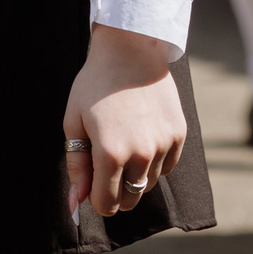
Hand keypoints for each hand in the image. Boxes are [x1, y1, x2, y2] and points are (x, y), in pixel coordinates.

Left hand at [62, 25, 184, 216]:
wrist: (131, 49)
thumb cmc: (95, 85)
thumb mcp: (74, 122)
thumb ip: (77, 166)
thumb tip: (77, 204)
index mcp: (111, 153)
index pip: (107, 203)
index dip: (97, 199)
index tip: (92, 184)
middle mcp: (141, 154)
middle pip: (130, 199)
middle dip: (116, 191)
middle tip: (106, 164)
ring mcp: (163, 145)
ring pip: (148, 183)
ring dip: (135, 174)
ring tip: (124, 140)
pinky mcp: (178, 135)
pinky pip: (166, 167)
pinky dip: (154, 161)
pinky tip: (142, 135)